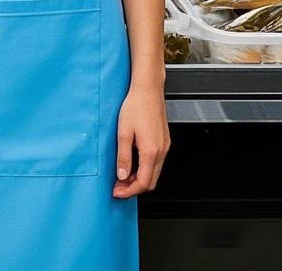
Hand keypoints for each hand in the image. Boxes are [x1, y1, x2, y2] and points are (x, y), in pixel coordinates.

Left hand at [113, 83, 169, 198]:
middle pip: (151, 181)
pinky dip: (144, 168)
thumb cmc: (136, 106)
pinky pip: (156, 162)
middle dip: (134, 187)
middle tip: (118, 186)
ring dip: (139, 178)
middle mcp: (161, 151)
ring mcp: (164, 147)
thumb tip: (122, 175)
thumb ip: (123, 156)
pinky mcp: (164, 141)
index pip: (143, 183)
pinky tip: (133, 164)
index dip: (129, 191)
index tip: (117, 192)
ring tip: (122, 176)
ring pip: (154, 173)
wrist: (148, 90)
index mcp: (151, 151)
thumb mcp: (123, 132)